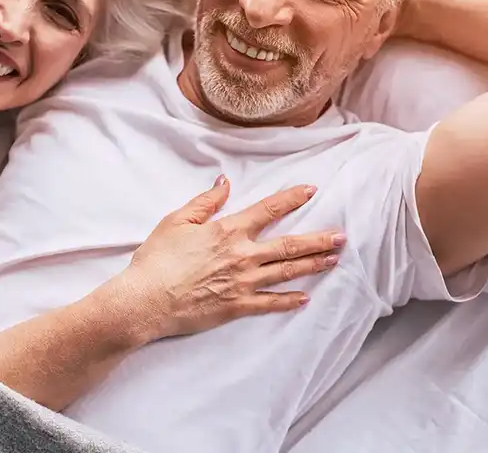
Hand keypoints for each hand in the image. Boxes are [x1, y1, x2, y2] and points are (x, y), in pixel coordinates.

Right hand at [117, 176, 344, 341]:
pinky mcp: (238, 306)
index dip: (292, 199)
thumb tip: (226, 182)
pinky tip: (305, 298)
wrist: (146, 299)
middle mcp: (243, 255)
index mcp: (228, 230)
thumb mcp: (177, 220)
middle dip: (318, 239)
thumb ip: (205, 201)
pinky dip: (289, 301)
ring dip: (313, 265)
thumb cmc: (157, 259)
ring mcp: (243, 283)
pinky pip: (270, 303)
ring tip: (333, 260)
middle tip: (341, 237)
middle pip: (289, 245)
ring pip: (287, 272)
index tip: (311, 190)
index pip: (268, 210)